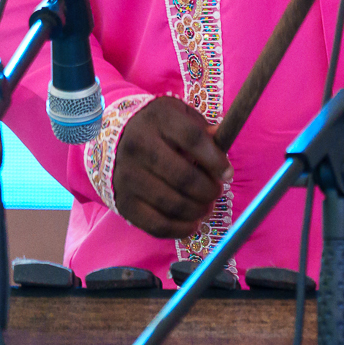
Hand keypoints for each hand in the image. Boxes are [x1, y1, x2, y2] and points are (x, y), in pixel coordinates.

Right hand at [110, 96, 229, 238]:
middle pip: (183, 176)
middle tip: (216, 192)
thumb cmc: (158, 127)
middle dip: (208, 190)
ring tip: (206, 207)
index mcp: (158, 119)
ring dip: (197, 210)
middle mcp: (138, 146)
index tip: (228, 174)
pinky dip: (179, 229)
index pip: (193, 139)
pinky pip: (155, 224)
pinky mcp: (123, 201)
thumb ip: (202, 130)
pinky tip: (193, 224)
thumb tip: (223, 142)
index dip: (215, 160)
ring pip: (171, 203)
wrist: (115, 138)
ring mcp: (127, 176)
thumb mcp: (179, 115)